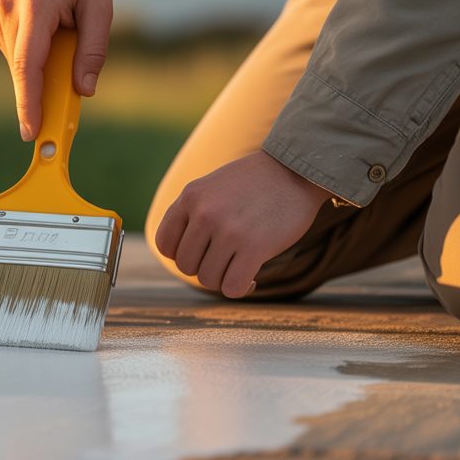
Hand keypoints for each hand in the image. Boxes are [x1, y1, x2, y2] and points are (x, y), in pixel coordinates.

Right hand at [0, 0, 112, 140]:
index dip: (28, 101)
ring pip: (19, 61)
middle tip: (67, 96)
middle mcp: (7, 9)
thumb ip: (93, 48)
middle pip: (25, 68)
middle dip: (44, 91)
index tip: (31, 131)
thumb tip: (84, 90)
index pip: (28, 63)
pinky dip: (31, 52)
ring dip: (41, 64)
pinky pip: (13, 51)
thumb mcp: (99, 3)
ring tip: (61, 31)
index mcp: (35, 4)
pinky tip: (44, 27)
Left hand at [154, 150, 331, 297]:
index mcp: (190, 197)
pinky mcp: (255, 247)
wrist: (295, 170)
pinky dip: (241, 288)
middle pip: (186, 266)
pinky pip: (233, 287)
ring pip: (208, 280)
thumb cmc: (253, 183)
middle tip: (224, 258)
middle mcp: (205, 214)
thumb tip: (176, 255)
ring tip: (238, 265)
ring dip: (223, 279)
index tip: (200, 252)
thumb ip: (191, 214)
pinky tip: (251, 277)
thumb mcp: (210, 187)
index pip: (164, 244)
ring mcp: (228, 231)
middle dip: (204, 268)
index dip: (179, 254)